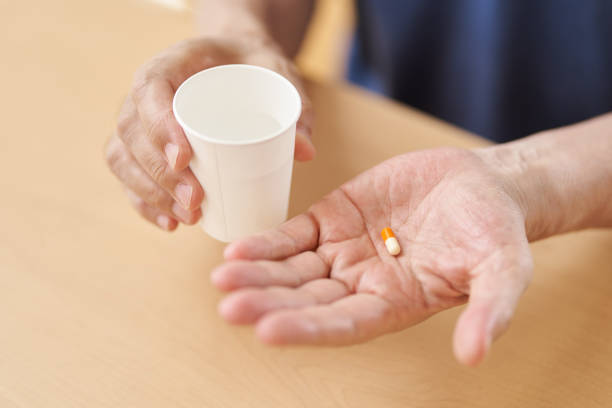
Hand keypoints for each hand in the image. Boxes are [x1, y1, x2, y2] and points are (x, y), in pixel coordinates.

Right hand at [105, 36, 314, 230]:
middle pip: (132, 132)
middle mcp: (146, 92)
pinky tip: (170, 223)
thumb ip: (296, 105)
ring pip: (122, 158)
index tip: (185, 159)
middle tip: (195, 201)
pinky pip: (128, 175)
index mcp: (172, 64)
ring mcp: (139, 120)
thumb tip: (306, 152)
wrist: (234, 64)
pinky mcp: (142, 147)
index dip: (159, 126)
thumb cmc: (251, 68)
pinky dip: (144, 203)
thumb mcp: (278, 73)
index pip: (150, 89)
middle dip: (159, 174)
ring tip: (187, 218)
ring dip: (150, 193)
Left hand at [211, 148, 532, 365]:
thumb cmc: (495, 230)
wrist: (482, 185)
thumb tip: (475, 356)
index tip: (269, 331)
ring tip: (225, 278)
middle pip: (307, 299)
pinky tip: (240, 250)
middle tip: (230, 305)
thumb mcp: (505, 269)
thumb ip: (491, 310)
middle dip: (268, 303)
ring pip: (292, 269)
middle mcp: (361, 283)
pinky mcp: (334, 217)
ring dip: (258, 275)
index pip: (343, 325)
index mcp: (394, 304)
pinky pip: (295, 234)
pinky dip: (269, 241)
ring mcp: (344, 250)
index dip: (308, 329)